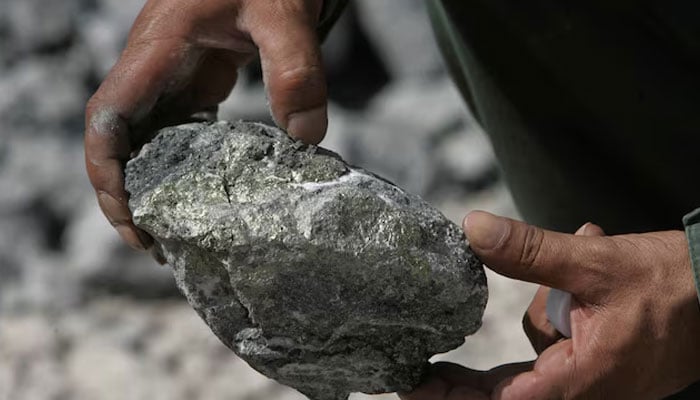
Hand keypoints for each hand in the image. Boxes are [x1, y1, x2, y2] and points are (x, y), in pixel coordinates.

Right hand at [85, 0, 326, 249]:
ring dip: (148, 182)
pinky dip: (177, 163)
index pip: (107, 114)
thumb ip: (296, 70)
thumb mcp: (284, 13)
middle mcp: (154, 63)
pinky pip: (175, 126)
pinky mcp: (197, 76)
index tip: (126, 214)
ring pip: (142, 135)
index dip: (105, 168)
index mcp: (158, 47)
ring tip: (171, 230)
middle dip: (123, 192)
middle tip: (151, 243)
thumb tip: (305, 139)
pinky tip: (198, 193)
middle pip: (117, 136)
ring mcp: (173, 70)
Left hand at [400, 211, 699, 398]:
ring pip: (534, 359)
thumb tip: (474, 229)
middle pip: (508, 392)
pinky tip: (576, 275)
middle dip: (466, 382)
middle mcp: (585, 390)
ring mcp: (592, 381)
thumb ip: (531, 251)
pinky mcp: (598, 366)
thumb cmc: (673, 285)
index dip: (456, 399)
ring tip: (582, 252)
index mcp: (583, 379)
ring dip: (542, 312)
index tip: (416, 389)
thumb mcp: (596, 262)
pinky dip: (551, 318)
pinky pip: (554, 353)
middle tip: (420, 374)